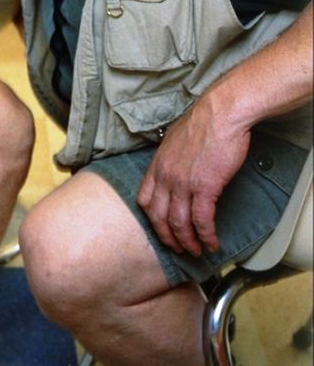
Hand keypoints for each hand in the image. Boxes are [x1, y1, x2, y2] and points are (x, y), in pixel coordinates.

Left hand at [136, 100, 249, 256]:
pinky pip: (202, 221)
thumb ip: (172, 158)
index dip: (152, 218)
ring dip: (188, 242)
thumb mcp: (176, 140)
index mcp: (157, 164)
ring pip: (179, 223)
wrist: (220, 114)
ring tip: (197, 251)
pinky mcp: (204, 188)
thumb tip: (177, 168)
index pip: (144, 199)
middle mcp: (165, 176)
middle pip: (159, 217)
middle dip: (168, 238)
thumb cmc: (204, 123)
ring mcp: (183, 183)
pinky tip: (212, 243)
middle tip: (179, 249)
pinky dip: (206, 236)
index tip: (161, 228)